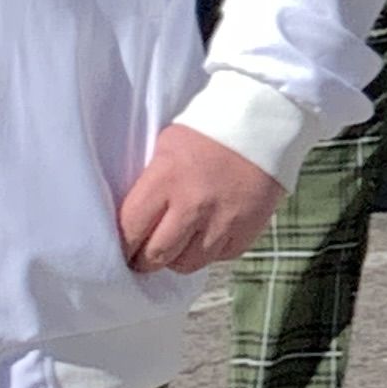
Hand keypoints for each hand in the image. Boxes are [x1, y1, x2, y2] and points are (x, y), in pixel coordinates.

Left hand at [116, 124, 288, 275]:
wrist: (264, 123)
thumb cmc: (207, 132)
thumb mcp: (166, 147)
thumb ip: (149, 185)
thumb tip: (132, 222)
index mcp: (165, 179)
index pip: (130, 230)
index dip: (122, 245)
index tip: (123, 248)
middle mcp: (193, 205)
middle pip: (156, 255)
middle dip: (145, 260)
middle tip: (143, 257)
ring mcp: (223, 221)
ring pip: (188, 264)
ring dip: (178, 258)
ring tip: (178, 245)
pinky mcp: (248, 229)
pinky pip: (219, 258)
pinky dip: (210, 252)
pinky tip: (208, 234)